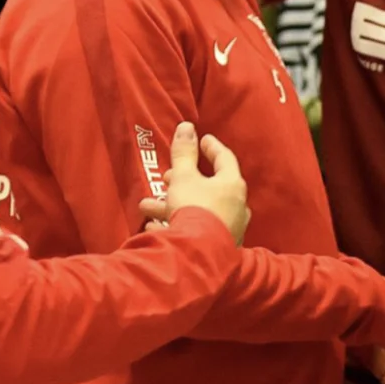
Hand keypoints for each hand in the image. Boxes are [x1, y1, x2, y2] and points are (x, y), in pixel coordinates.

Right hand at [138, 123, 250, 244]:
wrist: (198, 256)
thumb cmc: (194, 209)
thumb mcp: (184, 177)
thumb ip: (184, 153)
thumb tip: (187, 126)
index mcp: (232, 184)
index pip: (225, 158)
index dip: (212, 147)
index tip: (203, 139)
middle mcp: (236, 205)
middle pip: (208, 186)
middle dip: (183, 182)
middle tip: (167, 178)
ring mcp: (230, 227)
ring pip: (198, 210)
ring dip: (172, 206)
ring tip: (148, 207)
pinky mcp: (220, 246)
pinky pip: (196, 229)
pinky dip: (177, 225)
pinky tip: (155, 228)